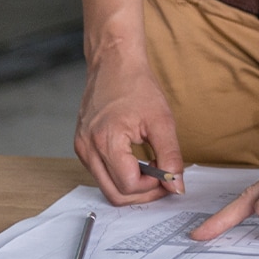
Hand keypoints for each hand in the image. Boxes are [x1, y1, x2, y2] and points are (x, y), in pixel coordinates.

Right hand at [74, 56, 183, 205]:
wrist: (114, 64)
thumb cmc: (136, 86)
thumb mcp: (162, 121)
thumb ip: (170, 157)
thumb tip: (176, 186)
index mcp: (106, 141)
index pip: (128, 185)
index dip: (152, 186)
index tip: (168, 174)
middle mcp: (88, 148)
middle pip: (114, 194)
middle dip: (142, 193)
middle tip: (163, 181)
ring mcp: (82, 148)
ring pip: (106, 187)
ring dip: (131, 186)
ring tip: (151, 169)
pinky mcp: (82, 146)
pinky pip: (100, 173)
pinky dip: (120, 175)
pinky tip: (136, 161)